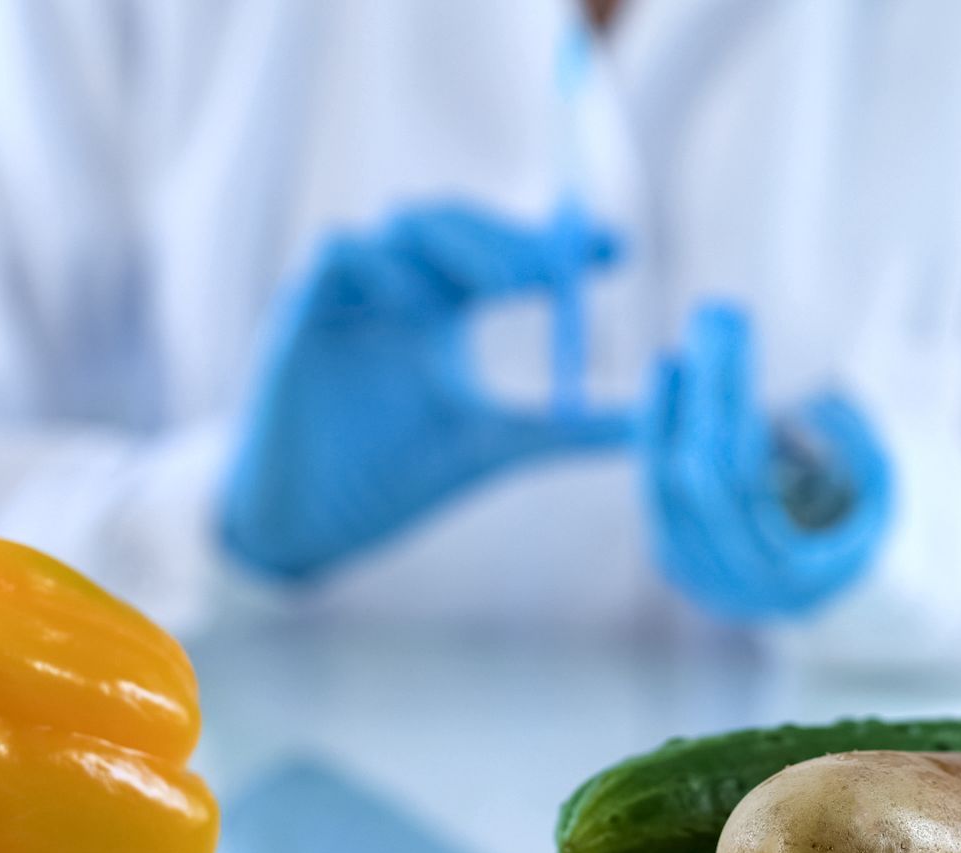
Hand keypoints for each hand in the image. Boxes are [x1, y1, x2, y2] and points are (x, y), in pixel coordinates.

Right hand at [220, 203, 630, 581]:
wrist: (313, 523)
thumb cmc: (395, 480)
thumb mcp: (498, 447)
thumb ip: (572, 430)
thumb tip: (656, 426)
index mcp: (445, 310)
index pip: (508, 250)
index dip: (562, 240)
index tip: (618, 251)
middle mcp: (402, 289)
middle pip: (461, 221)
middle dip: (513, 236)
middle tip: (556, 271)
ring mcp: (354, 295)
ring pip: (407, 222)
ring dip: (461, 242)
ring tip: (505, 285)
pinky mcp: (304, 309)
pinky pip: (340, 250)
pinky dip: (385, 264)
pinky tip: (425, 308)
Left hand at [641, 304, 890, 617]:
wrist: (822, 594)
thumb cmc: (855, 528)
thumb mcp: (879, 484)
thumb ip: (858, 442)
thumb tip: (808, 403)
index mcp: (792, 570)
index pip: (746, 484)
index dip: (732, 419)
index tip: (730, 358)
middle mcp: (736, 581)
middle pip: (699, 481)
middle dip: (698, 404)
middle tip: (699, 339)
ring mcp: (698, 576)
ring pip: (663, 489)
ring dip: (664, 418)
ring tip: (672, 361)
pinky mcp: (673, 561)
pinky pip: (655, 494)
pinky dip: (656, 440)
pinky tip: (664, 392)